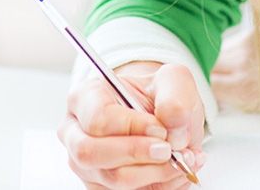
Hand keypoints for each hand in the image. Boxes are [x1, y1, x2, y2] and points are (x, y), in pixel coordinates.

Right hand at [60, 61, 206, 189]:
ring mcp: (85, 165)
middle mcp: (76, 133)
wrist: (165, 121)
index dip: (131, 126)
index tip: (160, 129)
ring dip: (154, 172)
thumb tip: (169, 126)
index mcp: (85, 98)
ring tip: (183, 158)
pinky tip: (177, 169)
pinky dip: (158, 184)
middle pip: (90, 153)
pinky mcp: (101, 187)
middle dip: (136, 153)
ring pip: (112, 178)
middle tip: (168, 150)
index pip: (97, 118)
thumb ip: (174, 96)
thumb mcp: (174, 80)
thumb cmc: (160, 96)